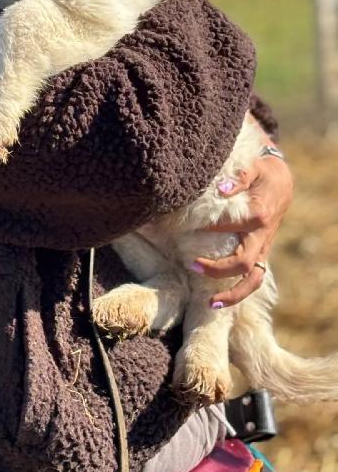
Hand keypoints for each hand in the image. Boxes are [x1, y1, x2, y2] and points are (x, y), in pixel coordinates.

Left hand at [194, 149, 293, 307]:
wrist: (282, 183)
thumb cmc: (262, 173)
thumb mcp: (254, 167)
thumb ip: (239, 177)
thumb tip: (221, 189)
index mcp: (260, 214)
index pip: (236, 226)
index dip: (213, 228)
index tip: (190, 227)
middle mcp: (262, 236)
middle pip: (244, 261)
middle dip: (218, 268)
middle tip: (191, 264)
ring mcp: (262, 248)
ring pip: (252, 280)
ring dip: (232, 294)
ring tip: (210, 304)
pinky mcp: (260, 254)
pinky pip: (253, 279)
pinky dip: (238, 293)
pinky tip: (217, 301)